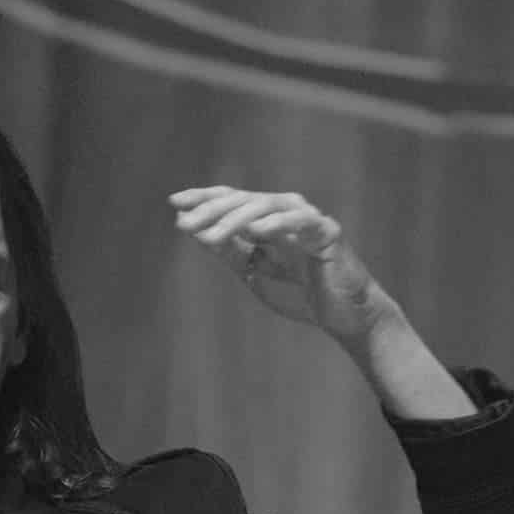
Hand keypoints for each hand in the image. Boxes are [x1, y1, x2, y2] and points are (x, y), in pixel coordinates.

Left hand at [168, 185, 393, 341]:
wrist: (340, 315)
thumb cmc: (299, 292)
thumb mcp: (253, 271)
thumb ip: (228, 251)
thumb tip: (194, 230)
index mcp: (266, 218)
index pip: (231, 199)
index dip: (203, 198)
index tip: (174, 203)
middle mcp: (285, 210)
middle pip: (243, 200)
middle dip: (211, 211)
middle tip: (184, 224)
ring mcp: (306, 217)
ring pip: (265, 207)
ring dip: (235, 220)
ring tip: (211, 235)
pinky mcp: (326, 231)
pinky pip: (299, 222)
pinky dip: (277, 224)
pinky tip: (256, 230)